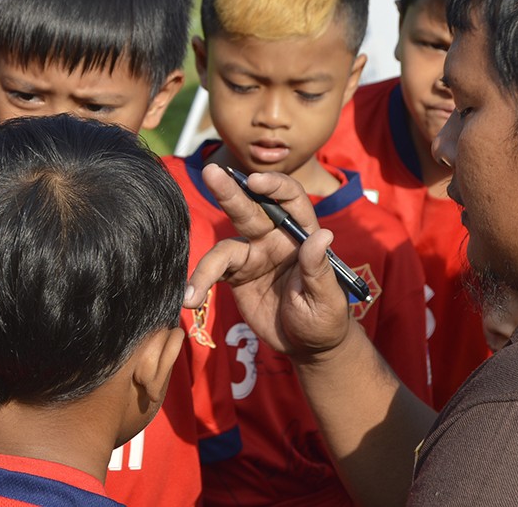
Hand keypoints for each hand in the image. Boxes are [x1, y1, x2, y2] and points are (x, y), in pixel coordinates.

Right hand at [185, 165, 351, 359]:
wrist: (306, 345)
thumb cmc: (325, 319)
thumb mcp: (328, 298)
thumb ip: (319, 269)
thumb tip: (323, 235)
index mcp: (301, 235)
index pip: (289, 199)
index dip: (274, 186)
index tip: (255, 183)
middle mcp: (274, 238)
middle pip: (249, 209)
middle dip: (229, 191)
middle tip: (210, 172)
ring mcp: (253, 256)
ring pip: (225, 246)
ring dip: (206, 264)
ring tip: (192, 291)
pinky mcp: (236, 275)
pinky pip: (214, 272)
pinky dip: (199, 283)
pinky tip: (189, 299)